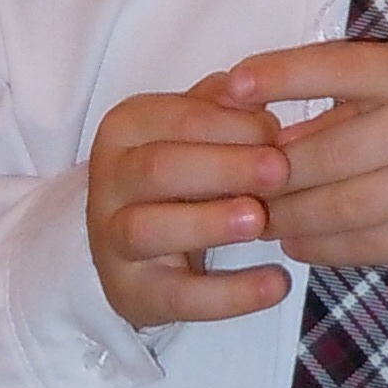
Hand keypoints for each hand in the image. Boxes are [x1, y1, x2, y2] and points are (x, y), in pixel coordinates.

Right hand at [87, 81, 291, 330]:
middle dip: (222, 168)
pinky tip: (276, 283)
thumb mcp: (195, 134)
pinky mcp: (132, 292)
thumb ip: (225, 110)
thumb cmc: (180, 178)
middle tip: (279, 171)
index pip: (177, 119)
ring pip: (149, 229)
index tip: (278, 133)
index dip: (230, 125)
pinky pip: (177, 297)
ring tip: (260, 220)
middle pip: (158, 169)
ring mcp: (112, 240)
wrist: (132, 249)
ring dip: (208, 223)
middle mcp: (108, 181)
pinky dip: (229, 295)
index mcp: (125, 130)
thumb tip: (261, 90)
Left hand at [219, 42, 387, 273]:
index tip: (232, 86)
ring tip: (256, 218)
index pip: (339, 67)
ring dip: (287, 217)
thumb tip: (255, 132)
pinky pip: (367, 245)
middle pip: (326, 154)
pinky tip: (295, 242)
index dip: (282, 76)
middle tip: (231, 183)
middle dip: (271, 173)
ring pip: (340, 208)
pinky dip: (322, 247)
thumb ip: (336, 105)